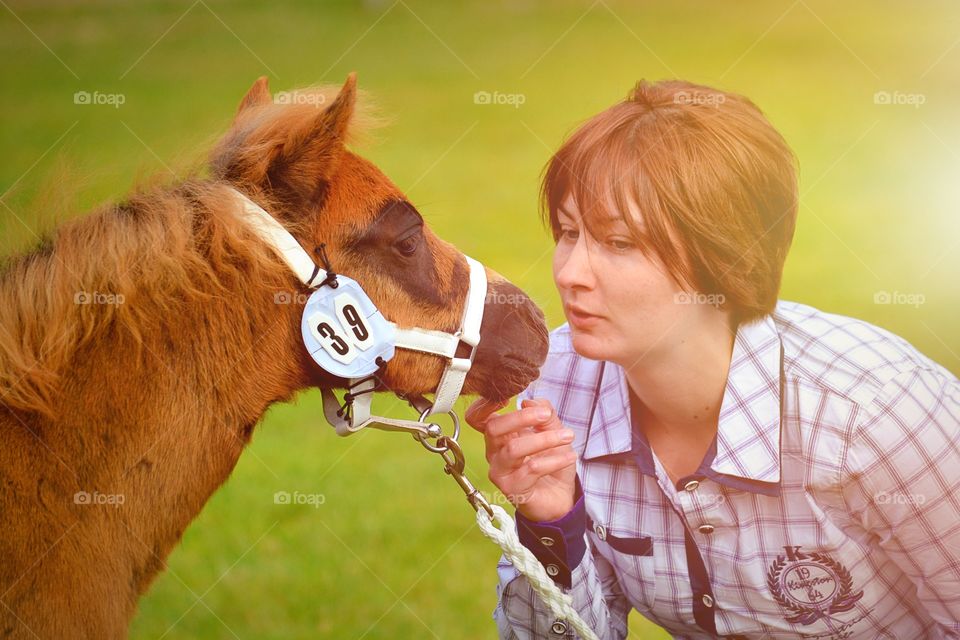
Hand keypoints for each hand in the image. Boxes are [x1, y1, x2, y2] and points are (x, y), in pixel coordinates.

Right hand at [465, 397, 577, 521]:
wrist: (559, 496)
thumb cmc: (551, 461)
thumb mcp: (553, 431)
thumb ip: (544, 413)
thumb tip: (530, 402)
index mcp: (499, 434)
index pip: (477, 418)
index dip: (485, 405)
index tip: (509, 398)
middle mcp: (494, 451)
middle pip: (493, 428)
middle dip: (521, 418)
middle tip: (546, 415)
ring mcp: (500, 471)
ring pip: (514, 449)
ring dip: (544, 439)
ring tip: (567, 437)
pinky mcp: (511, 489)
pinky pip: (531, 469)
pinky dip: (554, 460)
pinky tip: (569, 456)